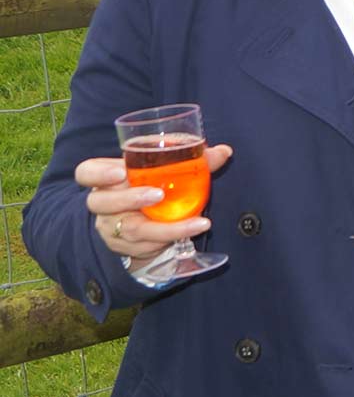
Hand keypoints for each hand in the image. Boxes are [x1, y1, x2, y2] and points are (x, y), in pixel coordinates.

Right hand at [79, 145, 232, 268]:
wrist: (145, 219)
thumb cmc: (152, 184)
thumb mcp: (166, 170)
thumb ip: (194, 160)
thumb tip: (224, 151)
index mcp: (106, 177)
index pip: (86, 172)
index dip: (97, 173)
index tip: (119, 171)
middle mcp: (103, 202)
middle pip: (101, 202)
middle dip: (129, 198)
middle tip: (157, 195)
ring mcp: (112, 226)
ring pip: (128, 229)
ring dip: (162, 227)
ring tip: (194, 222)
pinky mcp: (126, 246)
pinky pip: (145, 245)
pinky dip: (172, 237)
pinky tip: (194, 229)